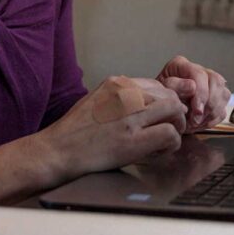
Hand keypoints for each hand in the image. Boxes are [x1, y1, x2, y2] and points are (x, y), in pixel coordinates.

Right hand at [38, 76, 188, 182]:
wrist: (57, 151)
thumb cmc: (75, 131)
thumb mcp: (97, 100)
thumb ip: (121, 98)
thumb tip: (148, 102)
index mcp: (117, 83)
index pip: (157, 85)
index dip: (165, 102)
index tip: (163, 116)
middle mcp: (126, 94)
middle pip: (170, 95)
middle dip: (175, 113)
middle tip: (169, 129)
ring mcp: (130, 116)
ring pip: (175, 110)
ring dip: (176, 126)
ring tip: (165, 140)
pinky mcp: (132, 140)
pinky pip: (170, 133)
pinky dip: (172, 143)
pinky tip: (159, 151)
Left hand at [156, 55, 229, 132]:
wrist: (160, 110)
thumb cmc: (159, 98)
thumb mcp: (161, 91)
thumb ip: (175, 86)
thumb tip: (192, 86)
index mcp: (182, 65)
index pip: (200, 75)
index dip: (202, 94)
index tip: (197, 110)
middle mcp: (199, 71)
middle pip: (216, 82)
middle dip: (210, 104)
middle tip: (197, 119)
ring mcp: (210, 84)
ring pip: (224, 94)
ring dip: (212, 112)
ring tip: (197, 122)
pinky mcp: (215, 99)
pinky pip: (223, 108)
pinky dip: (213, 119)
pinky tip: (201, 123)